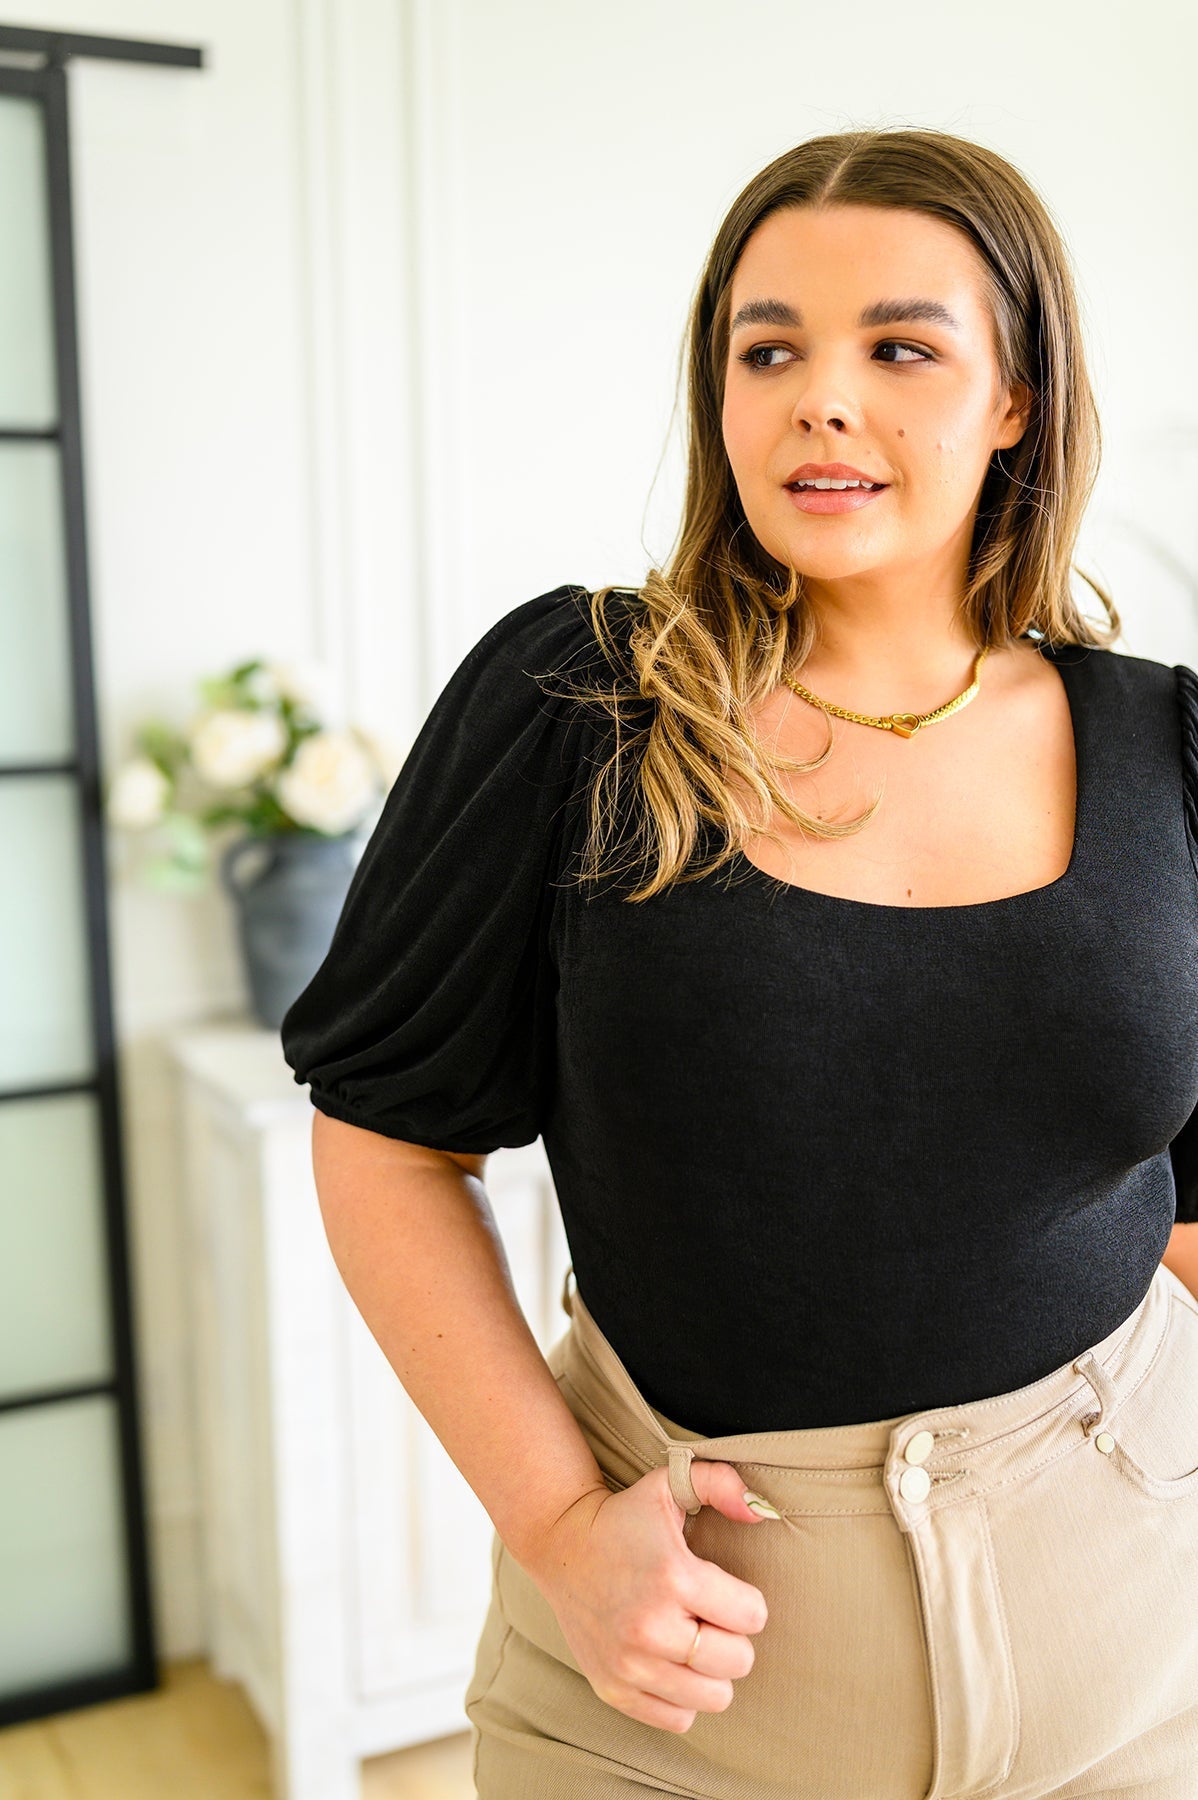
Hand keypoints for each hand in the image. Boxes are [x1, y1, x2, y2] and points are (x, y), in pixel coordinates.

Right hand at [516, 1460, 773, 1732]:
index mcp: (674, 1576)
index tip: (724, 1590)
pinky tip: (670, 1663)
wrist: (560, 1545)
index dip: (747, 1601)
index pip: (753, 1616)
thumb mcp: (670, 1483)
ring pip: (714, 1697)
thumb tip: (762, 1513)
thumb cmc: (624, 1517)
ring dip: (711, 1671)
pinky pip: (678, 1718)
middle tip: (709, 1617)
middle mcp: (652, 1626)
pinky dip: (683, 1696)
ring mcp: (630, 1664)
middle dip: (733, 1638)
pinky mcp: (614, 1689)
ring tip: (692, 1641)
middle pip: (738, 1661)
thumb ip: (723, 1484)